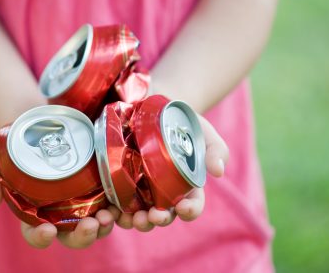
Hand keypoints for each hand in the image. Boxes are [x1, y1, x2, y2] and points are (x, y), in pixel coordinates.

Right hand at [0, 160, 120, 248]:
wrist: (44, 125)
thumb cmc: (22, 148)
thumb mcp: (4, 160)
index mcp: (37, 215)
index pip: (37, 235)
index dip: (41, 237)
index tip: (47, 230)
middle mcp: (62, 215)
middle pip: (72, 237)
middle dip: (83, 236)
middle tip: (90, 224)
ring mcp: (84, 204)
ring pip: (97, 226)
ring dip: (105, 226)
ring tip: (109, 214)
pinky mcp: (103, 190)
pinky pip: (116, 206)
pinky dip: (122, 211)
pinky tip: (126, 207)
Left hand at [115, 116, 228, 230]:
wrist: (150, 106)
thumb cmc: (181, 122)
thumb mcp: (203, 131)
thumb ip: (215, 149)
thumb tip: (217, 171)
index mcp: (186, 187)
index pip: (192, 206)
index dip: (190, 210)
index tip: (183, 207)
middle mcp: (163, 194)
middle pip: (163, 215)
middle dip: (159, 220)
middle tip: (154, 216)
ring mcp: (140, 190)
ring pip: (138, 215)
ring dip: (135, 222)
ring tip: (132, 219)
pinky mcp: (119, 183)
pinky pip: (115, 204)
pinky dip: (113, 212)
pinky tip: (110, 212)